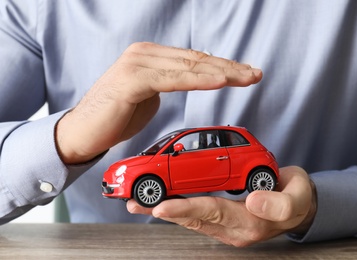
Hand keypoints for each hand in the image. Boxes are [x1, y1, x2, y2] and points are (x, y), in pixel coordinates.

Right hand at [55, 42, 261, 163]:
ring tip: (247, 78)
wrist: (83, 132)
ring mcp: (138, 64)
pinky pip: (172, 80)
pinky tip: (220, 81)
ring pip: (189, 67)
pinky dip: (198, 81)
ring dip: (222, 73)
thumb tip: (190, 78)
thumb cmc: (116, 116)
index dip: (223, 66)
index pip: (194, 59)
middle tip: (256, 74)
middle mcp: (145, 54)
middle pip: (197, 60)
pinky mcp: (132, 80)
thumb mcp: (150, 95)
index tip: (246, 73)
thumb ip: (169, 82)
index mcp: (151, 56)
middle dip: (230, 68)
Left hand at [127, 166, 316, 246]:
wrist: (298, 205)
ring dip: (164, 209)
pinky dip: (177, 207)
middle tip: (134, 203)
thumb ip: (279, 203)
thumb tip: (254, 201)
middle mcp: (232, 228)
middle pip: (192, 218)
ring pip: (190, 218)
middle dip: (162, 210)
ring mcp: (226, 225)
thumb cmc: (296, 197)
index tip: (161, 206)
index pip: (212, 212)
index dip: (186, 208)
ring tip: (138, 204)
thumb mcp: (297, 198)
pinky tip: (162, 202)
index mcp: (248, 222)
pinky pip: (196, 214)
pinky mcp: (222, 219)